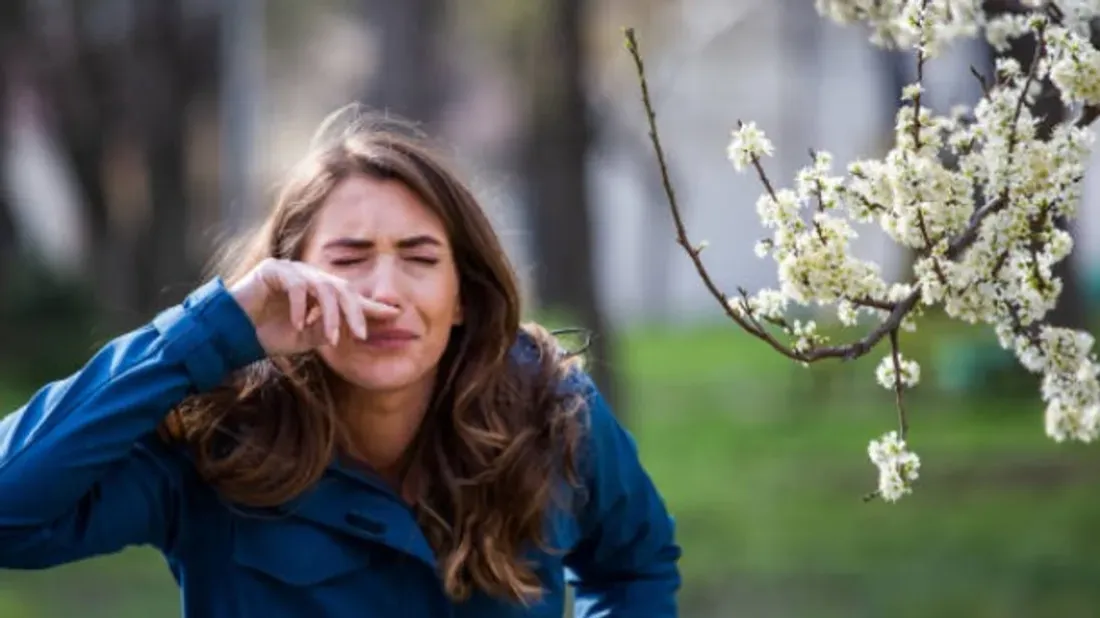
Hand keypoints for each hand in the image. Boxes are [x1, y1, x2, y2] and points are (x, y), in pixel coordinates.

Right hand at [229, 258, 399, 355]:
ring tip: (330, 337)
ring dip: (329, 315)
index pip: (349, 296)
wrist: (232, 334)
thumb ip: (330, 329)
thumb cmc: (269, 334)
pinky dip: (301, 307)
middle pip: (342, 289)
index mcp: (319, 291)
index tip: (394, 315)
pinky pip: (296, 285)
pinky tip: (298, 325)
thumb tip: (358, 329)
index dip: (370, 306)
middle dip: (354, 313)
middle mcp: (309, 277)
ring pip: (322, 287)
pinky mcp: (273, 269)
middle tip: (362, 335)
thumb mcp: (307, 337)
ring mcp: (292, 270)